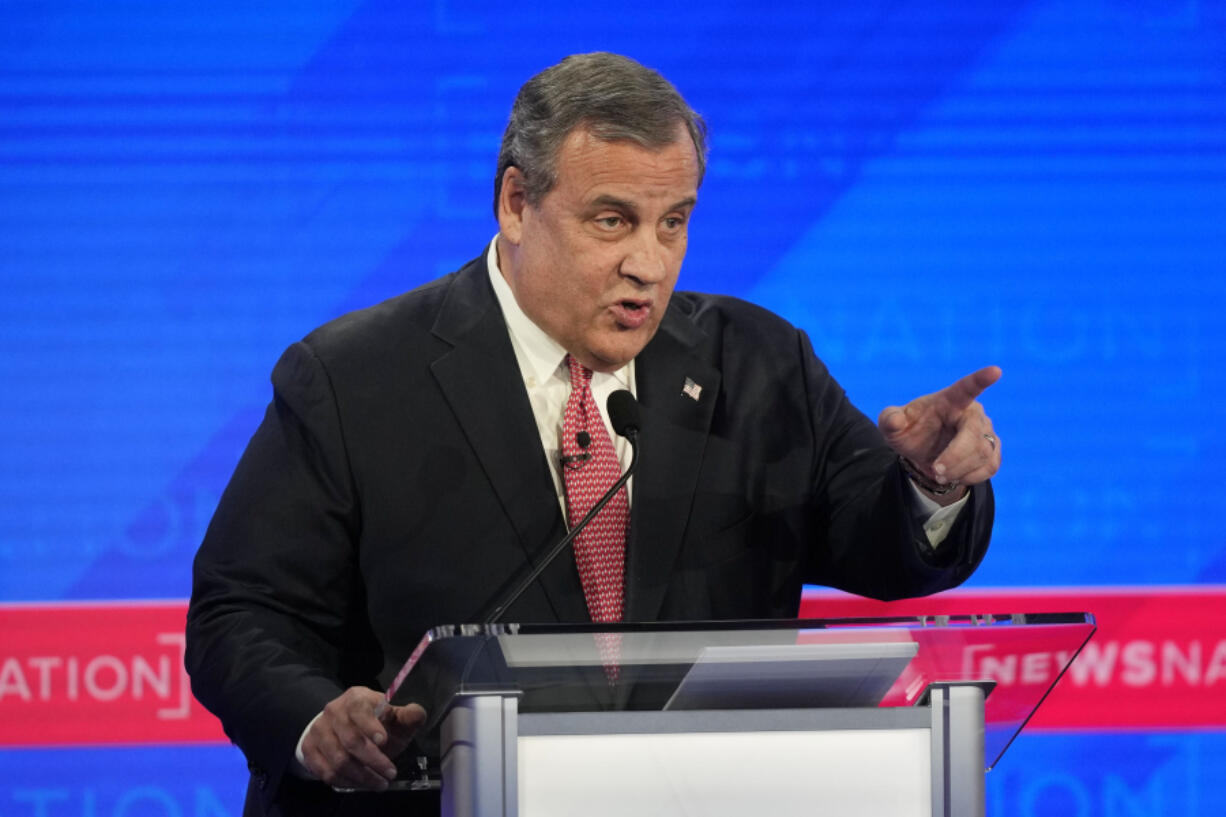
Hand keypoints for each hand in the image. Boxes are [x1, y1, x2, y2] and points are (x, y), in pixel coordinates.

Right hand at [299, 686, 426, 790]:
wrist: (343, 727)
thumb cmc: (376, 723)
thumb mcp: (395, 718)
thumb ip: (408, 716)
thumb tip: (418, 713)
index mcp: (355, 698)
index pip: (359, 709)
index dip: (370, 726)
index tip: (384, 741)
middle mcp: (333, 712)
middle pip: (350, 740)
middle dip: (373, 760)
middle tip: (391, 773)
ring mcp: (319, 730)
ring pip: (338, 760)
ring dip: (362, 776)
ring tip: (380, 783)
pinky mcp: (309, 748)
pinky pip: (326, 772)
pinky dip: (346, 782)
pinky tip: (361, 783)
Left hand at [877, 366, 1001, 503]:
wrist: (922, 452)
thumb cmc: (910, 431)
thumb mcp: (892, 426)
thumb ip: (890, 420)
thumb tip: (895, 420)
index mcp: (950, 399)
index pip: (966, 388)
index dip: (980, 379)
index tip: (995, 371)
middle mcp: (972, 413)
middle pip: (974, 434)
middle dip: (955, 456)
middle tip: (936, 471)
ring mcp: (986, 431)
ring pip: (983, 453)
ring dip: (959, 470)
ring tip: (939, 475)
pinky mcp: (992, 449)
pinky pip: (990, 466)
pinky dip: (971, 476)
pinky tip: (955, 476)